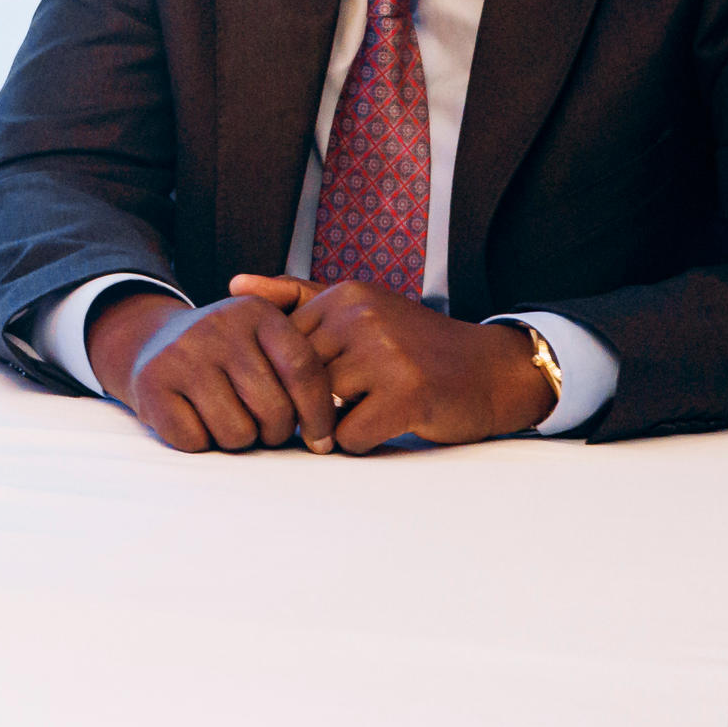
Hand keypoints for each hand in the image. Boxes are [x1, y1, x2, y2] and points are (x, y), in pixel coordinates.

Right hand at [93, 286, 337, 452]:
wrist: (153, 342)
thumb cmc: (227, 354)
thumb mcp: (267, 338)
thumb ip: (306, 367)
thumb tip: (326, 434)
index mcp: (257, 312)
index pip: (304, 369)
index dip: (318, 414)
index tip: (320, 440)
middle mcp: (219, 326)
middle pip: (274, 409)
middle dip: (274, 431)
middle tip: (262, 425)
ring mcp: (182, 353)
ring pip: (236, 432)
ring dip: (236, 439)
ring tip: (227, 418)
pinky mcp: (152, 382)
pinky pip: (195, 440)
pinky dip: (200, 442)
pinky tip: (195, 418)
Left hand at [239, 276, 560, 448]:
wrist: (493, 372)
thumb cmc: (416, 348)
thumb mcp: (359, 309)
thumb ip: (297, 298)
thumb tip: (234, 285)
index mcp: (345, 294)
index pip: (281, 350)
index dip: (297, 376)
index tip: (330, 379)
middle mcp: (362, 317)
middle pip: (297, 382)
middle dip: (313, 403)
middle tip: (354, 400)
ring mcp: (385, 353)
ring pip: (318, 411)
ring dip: (341, 422)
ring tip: (377, 405)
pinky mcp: (406, 394)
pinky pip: (348, 437)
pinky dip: (363, 441)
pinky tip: (393, 422)